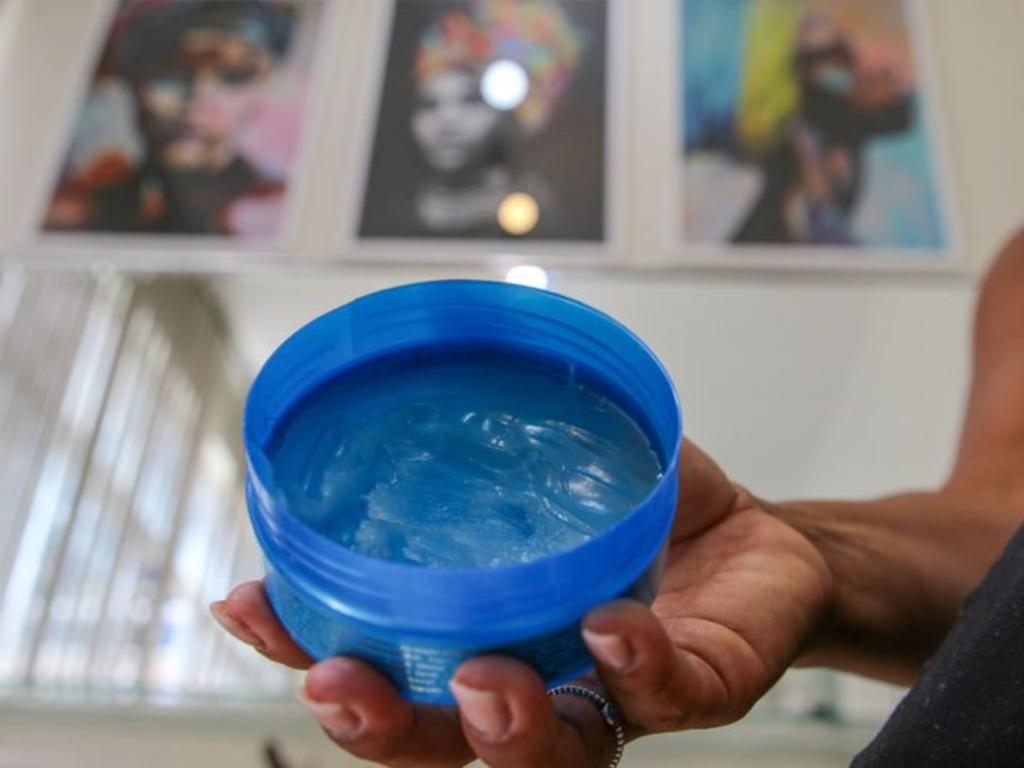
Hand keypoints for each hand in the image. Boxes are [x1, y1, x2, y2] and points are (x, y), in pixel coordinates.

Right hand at [211, 440, 831, 765]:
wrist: (760, 546)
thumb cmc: (646, 518)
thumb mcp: (557, 468)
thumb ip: (494, 437)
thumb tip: (412, 367)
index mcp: (487, 638)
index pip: (386, 667)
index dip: (310, 649)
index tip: (248, 607)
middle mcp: (542, 687)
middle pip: (445, 742)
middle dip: (384, 727)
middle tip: (340, 685)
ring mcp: (618, 699)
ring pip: (550, 753)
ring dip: (502, 729)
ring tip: (482, 680)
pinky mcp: (702, 686)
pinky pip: (667, 694)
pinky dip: (633, 666)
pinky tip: (611, 627)